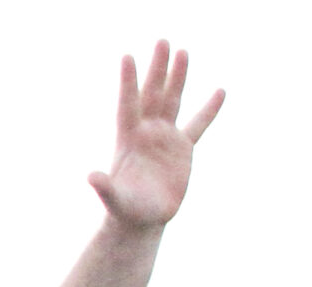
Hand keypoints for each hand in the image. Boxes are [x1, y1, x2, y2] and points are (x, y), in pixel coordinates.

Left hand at [89, 41, 222, 230]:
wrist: (141, 221)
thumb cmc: (124, 212)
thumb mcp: (114, 200)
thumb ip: (104, 188)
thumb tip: (91, 177)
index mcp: (128, 140)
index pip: (128, 104)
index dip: (128, 82)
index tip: (127, 56)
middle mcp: (146, 133)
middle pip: (152, 94)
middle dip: (157, 69)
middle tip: (162, 40)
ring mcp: (165, 139)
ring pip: (173, 101)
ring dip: (178, 77)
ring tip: (182, 51)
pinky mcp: (183, 149)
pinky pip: (199, 124)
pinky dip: (209, 109)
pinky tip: (220, 90)